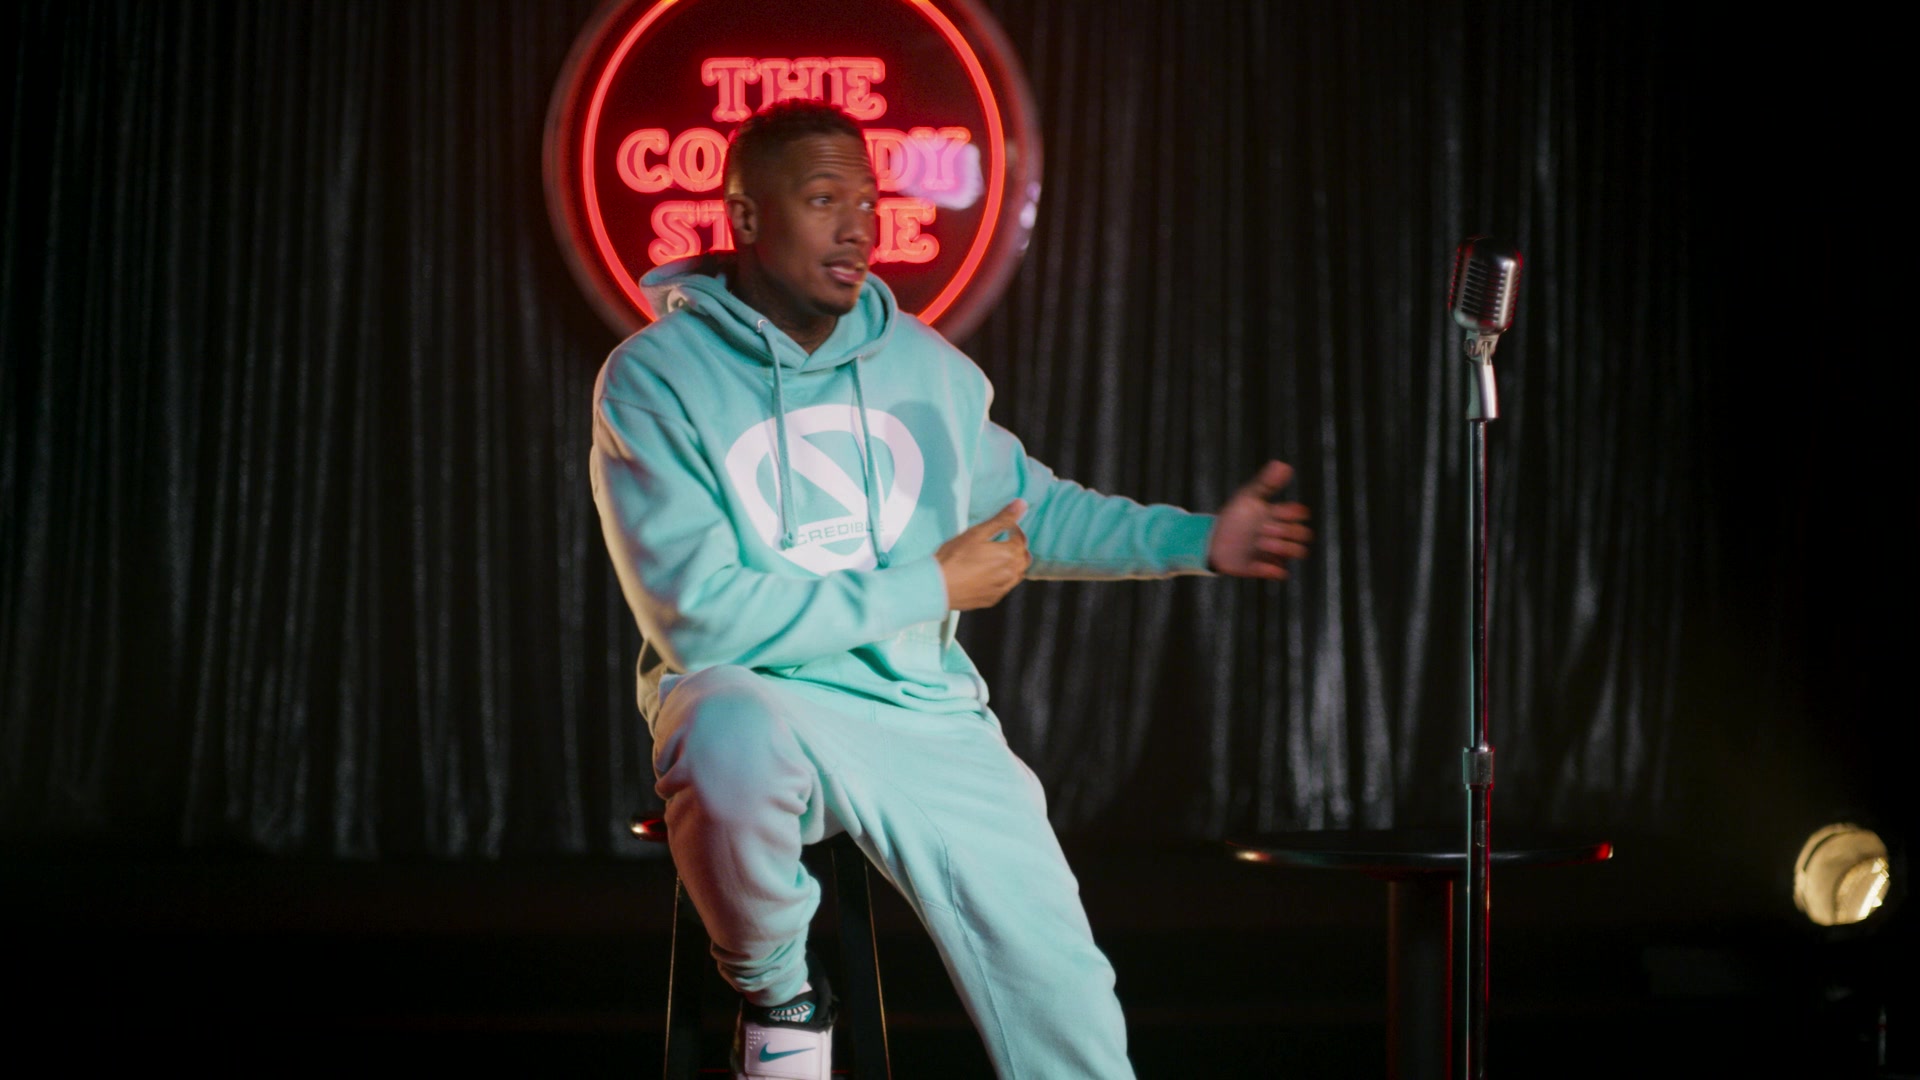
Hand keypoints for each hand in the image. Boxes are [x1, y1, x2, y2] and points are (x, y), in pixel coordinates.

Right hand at [936, 500, 1031, 610]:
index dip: (1016, 530)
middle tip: (1004, 541)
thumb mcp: (977, 533)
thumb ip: (1002, 519)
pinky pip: (1005, 587)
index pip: (1022, 539)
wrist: (939, 586)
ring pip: (1017, 574)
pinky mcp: (993, 599)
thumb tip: (1022, 504)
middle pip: (1024, 558)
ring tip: (997, 557)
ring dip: (1013, 564)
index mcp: (1009, 554)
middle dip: (1017, 547)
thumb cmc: (955, 557)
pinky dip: (1003, 578)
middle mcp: (1011, 573)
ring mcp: (1002, 588)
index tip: (1007, 527)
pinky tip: (989, 574)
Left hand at [1207, 461, 1312, 578]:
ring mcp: (1274, 552)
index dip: (1291, 513)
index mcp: (1278, 516)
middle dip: (1286, 531)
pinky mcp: (1264, 568)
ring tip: (1261, 543)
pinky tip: (1261, 564)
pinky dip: (1273, 569)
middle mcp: (1280, 534)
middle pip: (1302, 533)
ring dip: (1282, 547)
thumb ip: (1266, 483)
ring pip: (1295, 552)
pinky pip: (1279, 572)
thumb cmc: (1233, 517)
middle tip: (1264, 529)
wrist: (1212, 541)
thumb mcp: (1247, 497)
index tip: (1276, 511)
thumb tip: (1283, 464)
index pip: (1299, 513)